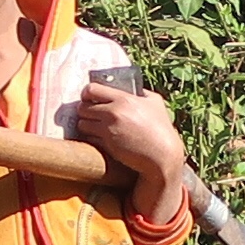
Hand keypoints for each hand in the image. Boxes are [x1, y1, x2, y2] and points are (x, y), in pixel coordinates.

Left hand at [71, 80, 190, 224]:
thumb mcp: (155, 103)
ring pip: (82, 124)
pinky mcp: (106, 145)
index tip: (89, 98)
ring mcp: (108, 129)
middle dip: (85, 110)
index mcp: (124, 99)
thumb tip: (133, 89)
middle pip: (82, 107)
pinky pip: (89, 138)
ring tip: (96, 126)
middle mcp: (113, 112)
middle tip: (92, 114)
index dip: (87, 93)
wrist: (162, 155)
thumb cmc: (162, 128)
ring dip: (86, 125)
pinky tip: (102, 138)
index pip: (91, 89)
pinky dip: (93, 137)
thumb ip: (142, 93)